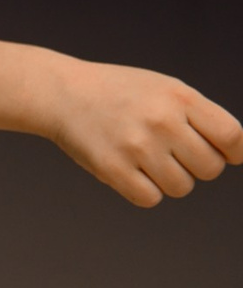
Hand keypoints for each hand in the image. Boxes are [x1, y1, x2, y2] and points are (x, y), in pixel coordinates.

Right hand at [38, 58, 242, 206]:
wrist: (62, 93)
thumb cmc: (120, 93)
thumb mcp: (164, 89)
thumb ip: (200, 116)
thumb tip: (238, 153)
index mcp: (179, 97)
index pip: (232, 137)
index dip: (233, 152)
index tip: (223, 153)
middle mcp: (161, 120)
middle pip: (210, 169)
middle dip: (195, 166)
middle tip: (170, 152)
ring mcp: (136, 146)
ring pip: (182, 187)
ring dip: (168, 179)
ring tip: (145, 158)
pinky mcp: (112, 168)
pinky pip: (151, 198)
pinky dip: (143, 189)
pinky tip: (129, 169)